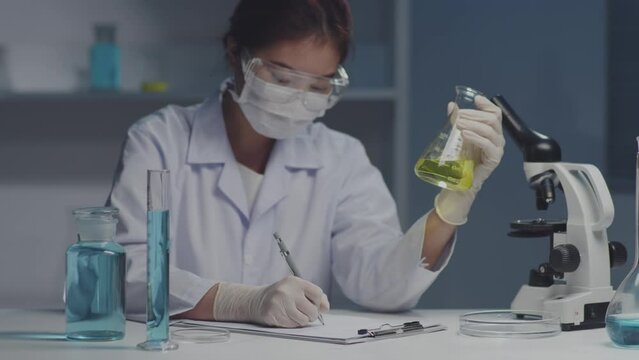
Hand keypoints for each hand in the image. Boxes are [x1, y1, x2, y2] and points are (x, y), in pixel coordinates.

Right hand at [213, 276, 329, 327]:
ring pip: (303, 320)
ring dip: (301, 321)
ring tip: (293, 314)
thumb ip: (315, 296)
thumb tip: (325, 307)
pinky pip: (292, 325)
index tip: (312, 303)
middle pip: (312, 310)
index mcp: (295, 281)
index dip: (317, 302)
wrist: (257, 300)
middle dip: (311, 315)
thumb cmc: (282, 295)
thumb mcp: (298, 289)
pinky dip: (291, 324)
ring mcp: (279, 302)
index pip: (317, 293)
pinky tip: (284, 316)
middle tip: (303, 312)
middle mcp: (287, 290)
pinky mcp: (273, 313)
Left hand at [435, 95, 503, 224]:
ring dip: (472, 124)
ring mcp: (497, 149)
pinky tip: (464, 134)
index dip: (487, 104)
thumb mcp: (458, 136)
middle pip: (492, 119)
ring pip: (490, 129)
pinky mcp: (494, 159)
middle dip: (474, 114)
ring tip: (457, 124)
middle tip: (458, 116)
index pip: (495, 113)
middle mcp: (498, 139)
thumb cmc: (462, 160)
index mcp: (492, 132)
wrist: (461, 182)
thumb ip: (457, 121)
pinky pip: (488, 144)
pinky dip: (476, 137)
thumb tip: (452, 105)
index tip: (475, 98)